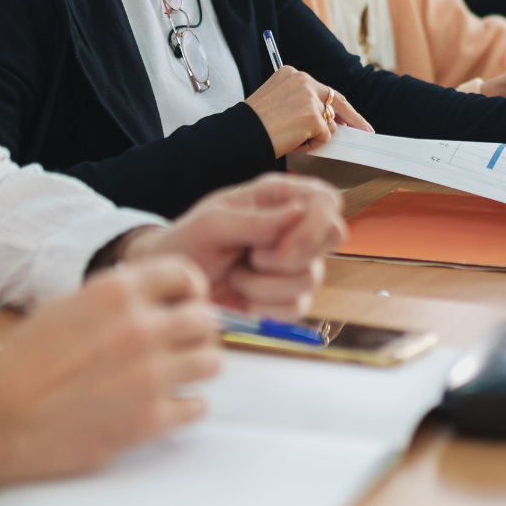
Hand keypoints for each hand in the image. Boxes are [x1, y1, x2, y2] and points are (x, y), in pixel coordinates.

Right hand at [0, 256, 218, 489]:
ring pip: (212, 362)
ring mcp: (149, 376)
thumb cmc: (24, 362)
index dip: (190, 289)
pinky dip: (186, 406)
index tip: (186, 303)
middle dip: (197, 330)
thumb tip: (149, 293)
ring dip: (197, 367)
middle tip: (184, 342)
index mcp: (117, 293)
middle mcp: (139, 328)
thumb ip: (114, 295)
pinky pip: (198, 407)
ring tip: (177, 374)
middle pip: (206, 320)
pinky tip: (165, 405)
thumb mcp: (66, 305)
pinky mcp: (149, 421)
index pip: (184, 275)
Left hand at [121, 174, 345, 316]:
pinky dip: (264, 305)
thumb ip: (255, 220)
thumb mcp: (213, 222)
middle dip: (294, 255)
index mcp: (278, 197)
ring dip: (265, 283)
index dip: (316, 223)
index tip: (282, 244)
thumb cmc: (188, 242)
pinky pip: (296, 307)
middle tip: (255, 258)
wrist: (171, 286)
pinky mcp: (287, 297)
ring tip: (236, 273)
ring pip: (311, 278)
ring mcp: (294, 264)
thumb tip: (299, 212)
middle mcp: (293, 227)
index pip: (327, 200)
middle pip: (333, 236)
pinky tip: (242, 293)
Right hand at [245, 66, 373, 155]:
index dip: (337, 105)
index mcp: (293, 73)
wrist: (243, 134)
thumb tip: (330, 121)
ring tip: (291, 137)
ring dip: (315, 136)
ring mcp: (310, 97)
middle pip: (338, 101)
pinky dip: (312, 144)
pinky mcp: (314, 116)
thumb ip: (303, 103)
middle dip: (353, 118)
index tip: (350, 116)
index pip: (324, 90)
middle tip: (366, 130)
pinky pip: (324, 137)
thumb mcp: (278, 101)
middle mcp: (303, 80)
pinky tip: (293, 140)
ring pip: (329, 124)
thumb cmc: (256, 123)